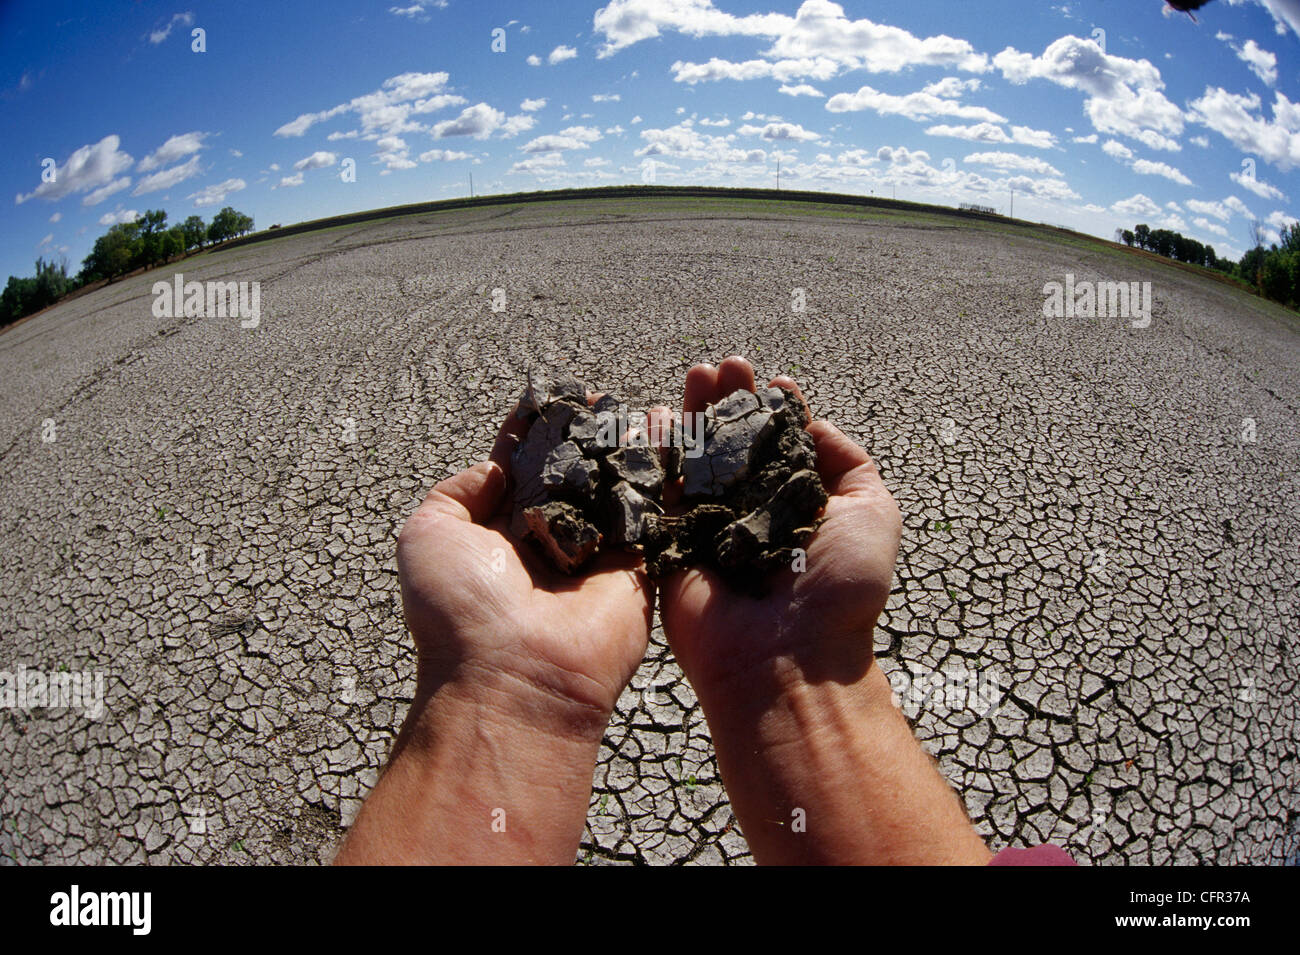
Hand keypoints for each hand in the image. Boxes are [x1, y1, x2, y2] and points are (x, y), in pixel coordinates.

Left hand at [337, 402, 654, 863]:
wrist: (516, 677)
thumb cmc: (460, 612)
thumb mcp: (427, 536)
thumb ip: (457, 492)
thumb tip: (496, 467)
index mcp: (498, 534)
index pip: (520, 468)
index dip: (534, 431)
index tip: (549, 394)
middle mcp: (548, 541)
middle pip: (572, 473)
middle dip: (584, 433)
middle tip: (599, 395)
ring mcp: (595, 555)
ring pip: (614, 488)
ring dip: (625, 447)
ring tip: (636, 403)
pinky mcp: (638, 570)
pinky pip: (653, 514)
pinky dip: (663, 474)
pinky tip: (671, 428)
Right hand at [651, 358, 986, 864]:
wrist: (788, 658)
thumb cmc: (840, 590)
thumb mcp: (873, 513)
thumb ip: (849, 462)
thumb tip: (812, 424)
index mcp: (796, 506)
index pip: (780, 446)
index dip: (774, 410)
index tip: (772, 381)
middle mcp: (751, 513)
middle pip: (733, 443)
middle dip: (729, 401)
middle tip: (725, 367)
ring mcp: (708, 528)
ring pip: (695, 459)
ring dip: (693, 413)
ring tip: (696, 375)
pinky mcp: (669, 546)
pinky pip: (658, 492)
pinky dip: (656, 451)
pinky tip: (657, 412)